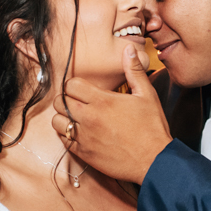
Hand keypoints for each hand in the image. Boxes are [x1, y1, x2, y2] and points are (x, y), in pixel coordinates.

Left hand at [52, 45, 171, 184]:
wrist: (154, 161)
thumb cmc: (152, 128)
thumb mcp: (147, 95)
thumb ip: (134, 71)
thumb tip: (129, 50)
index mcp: (102, 101)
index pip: (70, 85)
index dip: (76, 85)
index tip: (84, 90)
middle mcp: (89, 117)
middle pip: (60, 102)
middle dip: (68, 99)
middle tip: (79, 102)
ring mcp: (84, 137)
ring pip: (57, 121)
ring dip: (64, 117)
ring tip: (77, 117)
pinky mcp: (83, 153)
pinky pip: (63, 139)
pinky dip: (67, 134)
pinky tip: (80, 132)